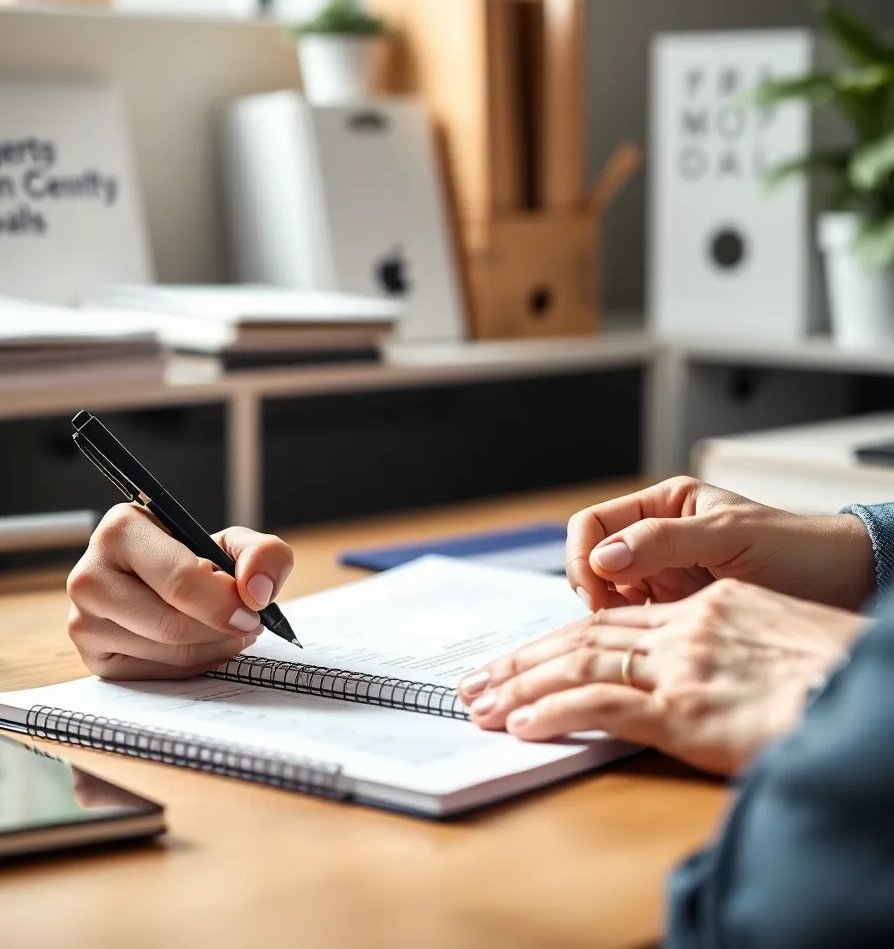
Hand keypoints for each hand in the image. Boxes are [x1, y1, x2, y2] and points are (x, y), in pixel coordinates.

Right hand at [67, 504, 293, 680]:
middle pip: (172, 625)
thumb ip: (262, 553)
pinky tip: (206, 644)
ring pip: (167, 653)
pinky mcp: (93, 658)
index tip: (252, 611)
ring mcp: (83, 621)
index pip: (179, 580)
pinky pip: (157, 674)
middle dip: (222, 629)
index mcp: (120, 530)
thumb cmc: (194, 557)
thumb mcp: (232, 543)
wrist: (161, 580)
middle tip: (249, 623)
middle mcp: (89, 575)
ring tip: (231, 629)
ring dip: (215, 647)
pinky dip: (195, 664)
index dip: (224, 602)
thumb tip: (257, 592)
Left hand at [458, 579, 870, 774]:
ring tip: (482, 701)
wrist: (876, 693)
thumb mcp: (780, 638)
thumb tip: (699, 668)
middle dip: (523, 660)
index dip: (560, 637)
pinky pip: (602, 706)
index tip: (523, 655)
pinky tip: (523, 724)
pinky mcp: (687, 711)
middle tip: (478, 677)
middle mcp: (687, 629)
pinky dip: (556, 712)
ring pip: (580, 665)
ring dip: (523, 686)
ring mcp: (684, 668)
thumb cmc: (840, 674)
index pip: (613, 620)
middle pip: (583, 636)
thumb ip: (726, 645)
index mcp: (708, 607)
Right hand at [566, 476, 874, 611]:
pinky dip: (629, 637)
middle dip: (591, 590)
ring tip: (630, 636)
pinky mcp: (676, 615)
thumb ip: (664, 541)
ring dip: (608, 616)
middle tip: (605, 620)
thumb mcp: (729, 535)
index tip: (596, 588)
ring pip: (607, 596)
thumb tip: (604, 557)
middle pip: (592, 562)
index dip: (584, 555)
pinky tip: (646, 648)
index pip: (594, 524)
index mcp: (662, 506)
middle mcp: (655, 541)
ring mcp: (664, 578)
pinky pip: (634, 624)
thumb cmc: (798, 549)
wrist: (846, 588)